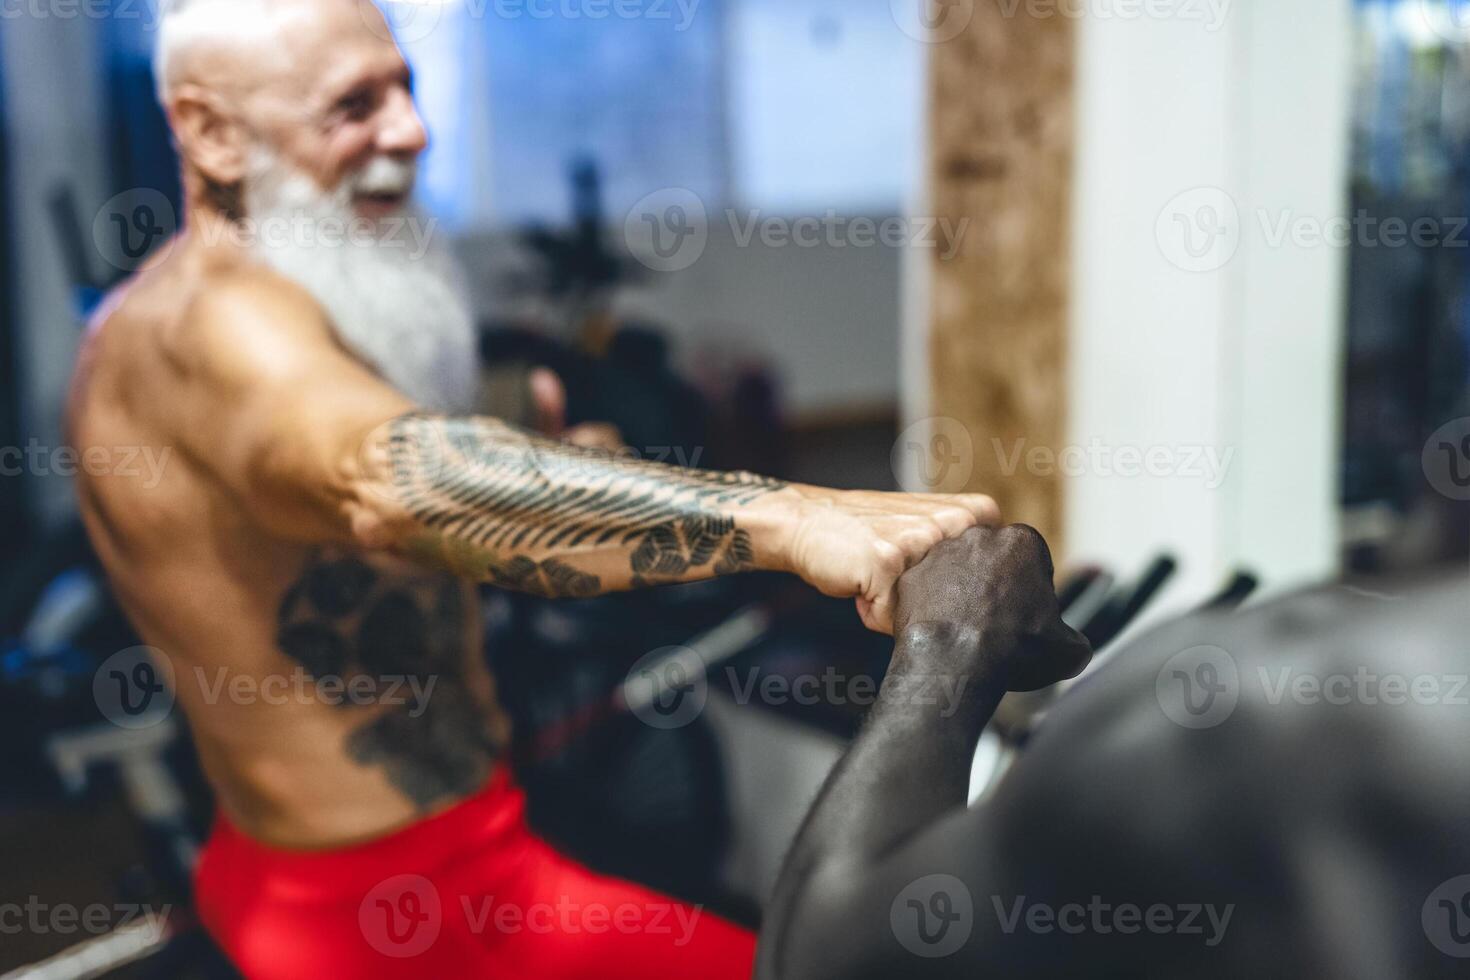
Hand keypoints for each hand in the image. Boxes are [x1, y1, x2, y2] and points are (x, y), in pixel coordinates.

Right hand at [779, 486, 1001, 633]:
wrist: (810, 521)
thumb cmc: (870, 535)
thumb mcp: (931, 534)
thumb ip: (968, 562)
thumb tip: (1003, 617)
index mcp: (974, 515)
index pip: (1000, 584)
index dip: (964, 598)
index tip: (934, 583)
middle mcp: (955, 523)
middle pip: (964, 607)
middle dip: (931, 610)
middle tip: (900, 580)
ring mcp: (923, 539)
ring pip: (928, 616)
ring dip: (900, 611)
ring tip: (879, 580)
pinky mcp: (888, 560)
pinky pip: (891, 618)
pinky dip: (872, 613)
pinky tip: (860, 584)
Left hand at [893, 524, 1091, 690]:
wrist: (958, 664)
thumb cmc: (1013, 650)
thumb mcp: (1068, 649)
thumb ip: (1074, 639)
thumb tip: (1073, 648)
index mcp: (1023, 542)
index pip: (1033, 561)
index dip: (1033, 590)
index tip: (1028, 613)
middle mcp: (979, 537)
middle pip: (993, 560)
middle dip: (996, 585)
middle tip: (998, 621)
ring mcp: (941, 553)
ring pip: (957, 571)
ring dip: (963, 593)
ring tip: (969, 629)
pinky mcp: (912, 575)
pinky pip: (926, 588)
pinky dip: (933, 606)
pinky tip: (945, 631)